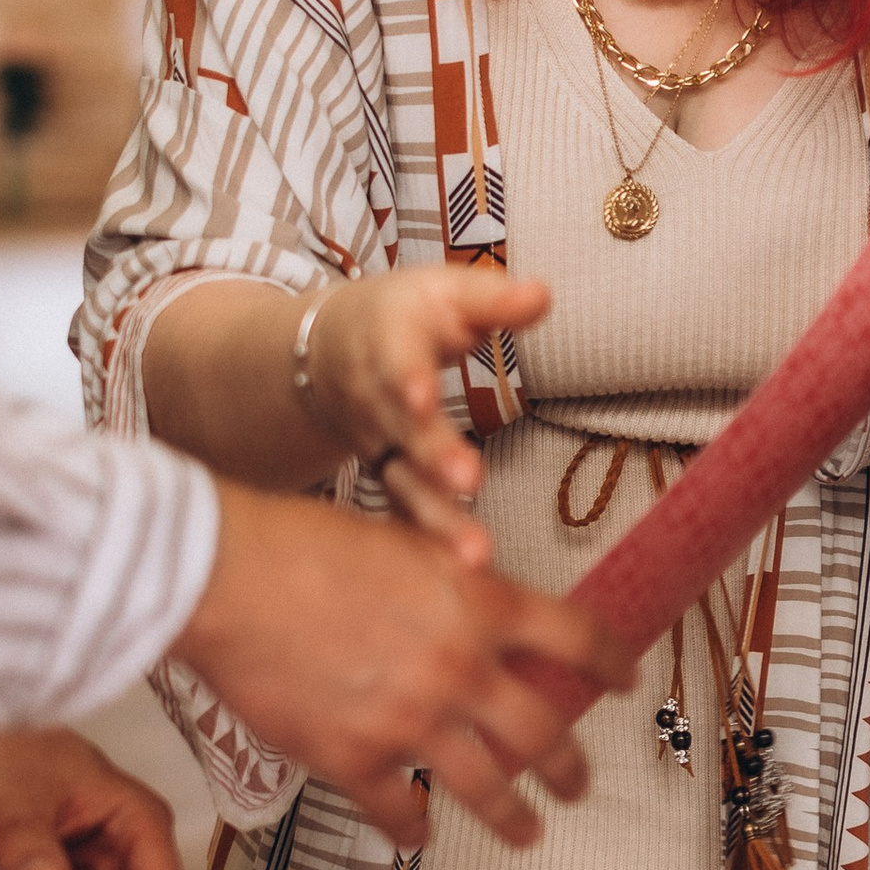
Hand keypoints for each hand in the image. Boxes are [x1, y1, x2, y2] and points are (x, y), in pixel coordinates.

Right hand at [176, 486, 635, 854]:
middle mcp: (458, 669)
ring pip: (487, 787)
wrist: (227, 578)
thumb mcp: (406, 543)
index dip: (609, 662)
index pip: (575, 639)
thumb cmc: (303, 545)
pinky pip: (397, 811)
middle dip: (569, 765)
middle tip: (578, 782)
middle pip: (543, 731)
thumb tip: (483, 595)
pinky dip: (411, 829)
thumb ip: (454, 580)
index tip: (625, 678)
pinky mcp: (354, 759)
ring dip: (514, 817)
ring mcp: (410, 722)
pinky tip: (418, 836)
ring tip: (528, 833)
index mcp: (478, 605)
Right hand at [293, 265, 548, 548]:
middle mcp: (378, 403)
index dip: (408, 382)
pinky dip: (429, 544)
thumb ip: (491, 299)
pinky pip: (408, 513)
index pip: (397, 363)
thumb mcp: (442, 292)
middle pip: (404, 433)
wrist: (327, 353)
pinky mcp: (389, 478)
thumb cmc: (402, 318)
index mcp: (389, 346)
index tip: (423, 399)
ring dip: (436, 520)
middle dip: (433, 458)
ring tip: (474, 556)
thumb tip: (542, 295)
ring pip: (404, 485)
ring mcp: (379, 446)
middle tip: (467, 483)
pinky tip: (460, 578)